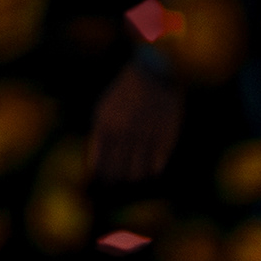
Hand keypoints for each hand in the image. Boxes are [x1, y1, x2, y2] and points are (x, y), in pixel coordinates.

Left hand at [88, 62, 184, 182]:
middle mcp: (125, 135)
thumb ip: (99, 136)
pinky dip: (149, 172)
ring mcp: (145, 138)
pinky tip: (146, 168)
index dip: (98, 178)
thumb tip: (95, 166)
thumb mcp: (103, 110)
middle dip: (113, 182)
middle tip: (113, 185)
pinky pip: (155, 168)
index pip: (99, 164)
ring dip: (132, 179)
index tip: (99, 183)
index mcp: (105, 126)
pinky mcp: (164, 140)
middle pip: (117, 173)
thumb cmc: (124, 93)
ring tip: (130, 177)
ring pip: (137, 174)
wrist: (153, 75)